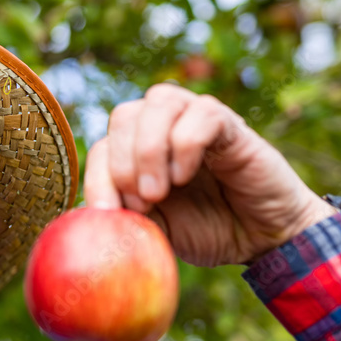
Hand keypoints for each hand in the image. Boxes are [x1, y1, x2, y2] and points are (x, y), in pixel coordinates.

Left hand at [84, 83, 337, 266]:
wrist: (261, 239)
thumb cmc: (205, 230)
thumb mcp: (153, 231)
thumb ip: (122, 218)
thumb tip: (79, 221)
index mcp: (137, 150)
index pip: (101, 147)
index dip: (98, 178)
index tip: (108, 214)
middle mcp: (162, 127)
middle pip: (123, 114)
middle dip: (122, 161)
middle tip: (140, 201)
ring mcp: (195, 120)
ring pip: (158, 101)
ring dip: (149, 149)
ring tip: (160, 191)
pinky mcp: (230, 124)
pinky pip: (202, 112)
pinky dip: (185, 143)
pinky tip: (185, 176)